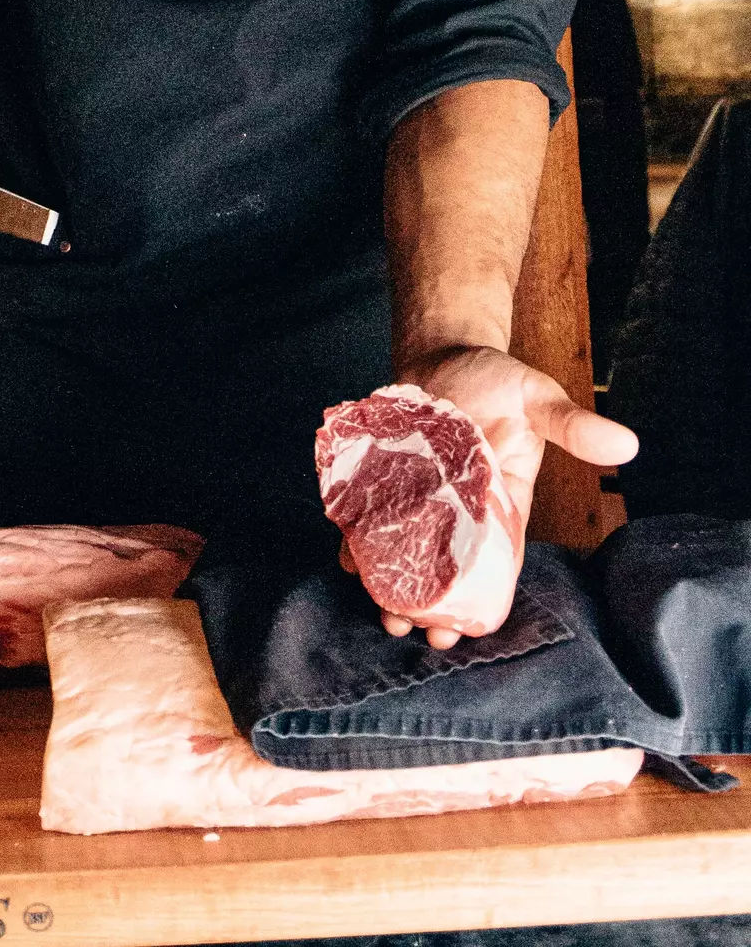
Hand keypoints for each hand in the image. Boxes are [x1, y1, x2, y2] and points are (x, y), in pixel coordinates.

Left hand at [379, 346, 637, 647]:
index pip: (495, 559)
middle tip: (411, 627)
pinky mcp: (386, 477)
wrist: (443, 350)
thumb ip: (573, 424)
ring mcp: (420, 494)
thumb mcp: (537, 397)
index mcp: (503, 499)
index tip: (465, 628)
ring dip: (394, 582)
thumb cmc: (496, 378)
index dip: (480, 597)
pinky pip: (372, 514)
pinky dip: (360, 539)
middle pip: (446, 566)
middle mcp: (460, 506)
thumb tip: (627, 444)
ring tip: (383, 611)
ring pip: (407, 549)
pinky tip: (350, 562)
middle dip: (430, 602)